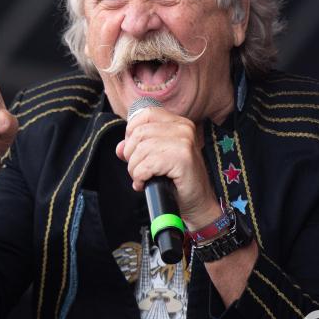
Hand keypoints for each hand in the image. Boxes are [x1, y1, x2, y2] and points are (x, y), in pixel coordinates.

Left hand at [116, 107, 219, 227]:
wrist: (198, 204)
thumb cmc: (177, 181)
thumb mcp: (156, 159)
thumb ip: (137, 149)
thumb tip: (120, 148)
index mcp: (178, 123)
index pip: (145, 114)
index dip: (131, 132)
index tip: (133, 151)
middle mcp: (183, 128)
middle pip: (139, 133)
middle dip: (130, 155)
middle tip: (138, 170)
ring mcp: (184, 142)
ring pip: (140, 149)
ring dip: (134, 168)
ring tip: (142, 178)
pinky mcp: (182, 159)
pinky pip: (147, 164)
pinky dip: (140, 177)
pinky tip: (144, 184)